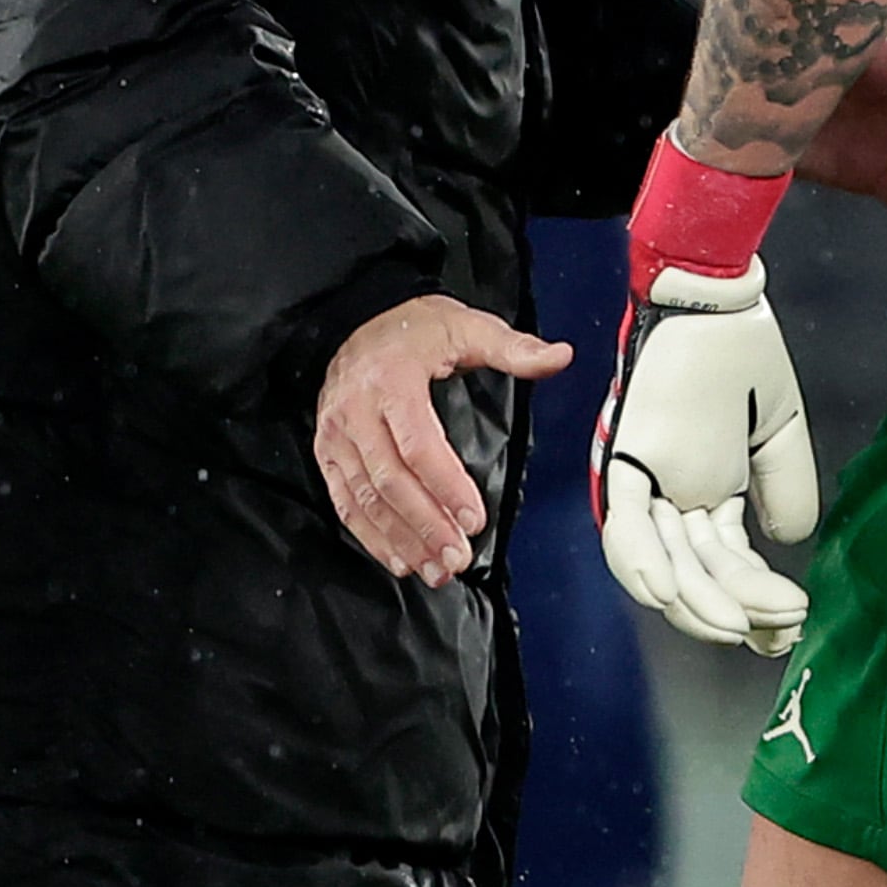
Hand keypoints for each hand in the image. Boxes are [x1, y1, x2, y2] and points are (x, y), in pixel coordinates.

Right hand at [314, 295, 569, 587]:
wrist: (354, 317)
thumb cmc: (412, 328)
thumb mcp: (465, 326)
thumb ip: (513, 348)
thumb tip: (559, 356)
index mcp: (392, 379)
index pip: (418, 444)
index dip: (446, 485)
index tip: (474, 518)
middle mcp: (356, 410)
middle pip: (390, 480)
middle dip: (425, 525)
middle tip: (457, 557)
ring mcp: (337, 434)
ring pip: (365, 498)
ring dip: (401, 539)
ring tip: (435, 569)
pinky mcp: (327, 451)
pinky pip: (345, 501)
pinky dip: (371, 535)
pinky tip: (399, 558)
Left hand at [596, 259, 817, 654]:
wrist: (714, 299)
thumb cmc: (743, 354)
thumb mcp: (781, 433)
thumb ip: (786, 490)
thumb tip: (789, 545)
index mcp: (706, 493)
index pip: (725, 568)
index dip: (757, 602)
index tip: (791, 623)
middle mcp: (672, 496)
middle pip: (695, 577)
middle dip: (737, 611)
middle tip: (780, 626)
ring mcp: (648, 482)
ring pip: (661, 564)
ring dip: (696, 602)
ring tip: (737, 624)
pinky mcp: (628, 458)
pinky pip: (625, 524)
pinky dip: (641, 562)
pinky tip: (665, 592)